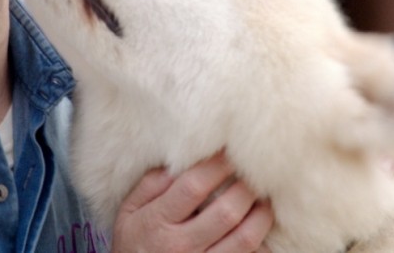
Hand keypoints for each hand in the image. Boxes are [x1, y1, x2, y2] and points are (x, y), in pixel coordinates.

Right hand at [111, 152, 273, 252]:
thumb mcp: (128, 211)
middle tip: (256, 171)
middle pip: (226, 212)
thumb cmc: (133, 242)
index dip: (217, 166)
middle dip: (247, 187)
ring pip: (245, 239)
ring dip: (262, 214)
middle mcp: (180, 247)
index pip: (194, 187)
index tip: (231, 150)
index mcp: (157, 222)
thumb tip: (180, 162)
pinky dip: (262, 243)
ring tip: (264, 198)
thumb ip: (151, 184)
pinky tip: (261, 227)